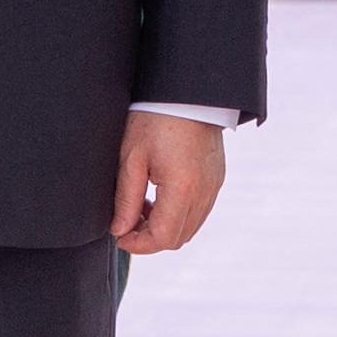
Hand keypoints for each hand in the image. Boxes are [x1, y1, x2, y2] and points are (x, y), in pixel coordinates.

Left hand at [113, 111, 225, 253]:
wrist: (188, 92)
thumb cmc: (156, 119)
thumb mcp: (132, 158)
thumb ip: (125, 200)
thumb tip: (119, 230)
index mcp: (182, 188)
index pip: (163, 239)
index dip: (138, 245)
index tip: (120, 234)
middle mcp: (204, 192)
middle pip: (178, 238)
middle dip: (150, 238)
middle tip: (128, 220)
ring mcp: (214, 185)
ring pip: (190, 227)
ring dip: (165, 226)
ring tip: (142, 204)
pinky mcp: (217, 177)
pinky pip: (199, 210)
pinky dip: (179, 213)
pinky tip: (160, 194)